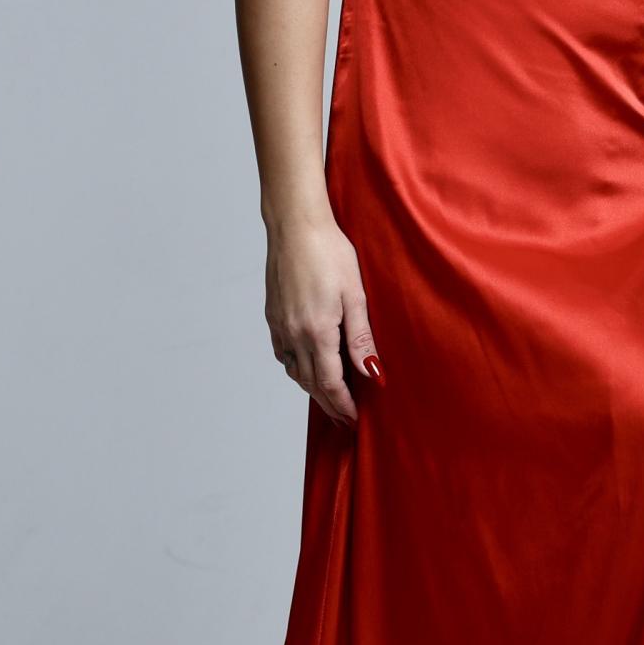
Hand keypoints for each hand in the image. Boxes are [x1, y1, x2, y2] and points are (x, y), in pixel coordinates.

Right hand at [263, 211, 381, 425]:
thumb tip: (370, 372)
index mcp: (317, 332)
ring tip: (329, 399)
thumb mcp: (355, 294)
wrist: (295, 225)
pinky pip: (283, 353)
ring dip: (312, 388)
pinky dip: (296, 367)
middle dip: (329, 404)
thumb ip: (361, 337)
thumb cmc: (329, 252)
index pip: (330, 383)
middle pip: (311, 383)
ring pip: (294, 370)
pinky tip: (307, 367)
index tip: (354, 420)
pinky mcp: (273, 315)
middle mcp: (293, 334)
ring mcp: (279, 325)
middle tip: (344, 420)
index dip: (343, 406)